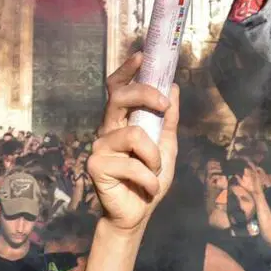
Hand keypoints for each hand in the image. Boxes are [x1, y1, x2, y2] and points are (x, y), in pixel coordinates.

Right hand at [85, 54, 177, 232]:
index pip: (118, 89)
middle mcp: (107, 129)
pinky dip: (149, 178)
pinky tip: (147, 188)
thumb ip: (168, 120)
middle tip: (163, 106)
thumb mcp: (167, 147)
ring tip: (154, 174)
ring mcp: (99, 146)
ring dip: (154, 158)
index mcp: (122, 122)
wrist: (137, 214)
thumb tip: (174, 88)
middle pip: (119, 97)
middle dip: (144, 94)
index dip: (127, 70)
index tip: (142, 56)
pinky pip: (132, 164)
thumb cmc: (149, 179)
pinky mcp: (96, 165)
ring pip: (134, 135)